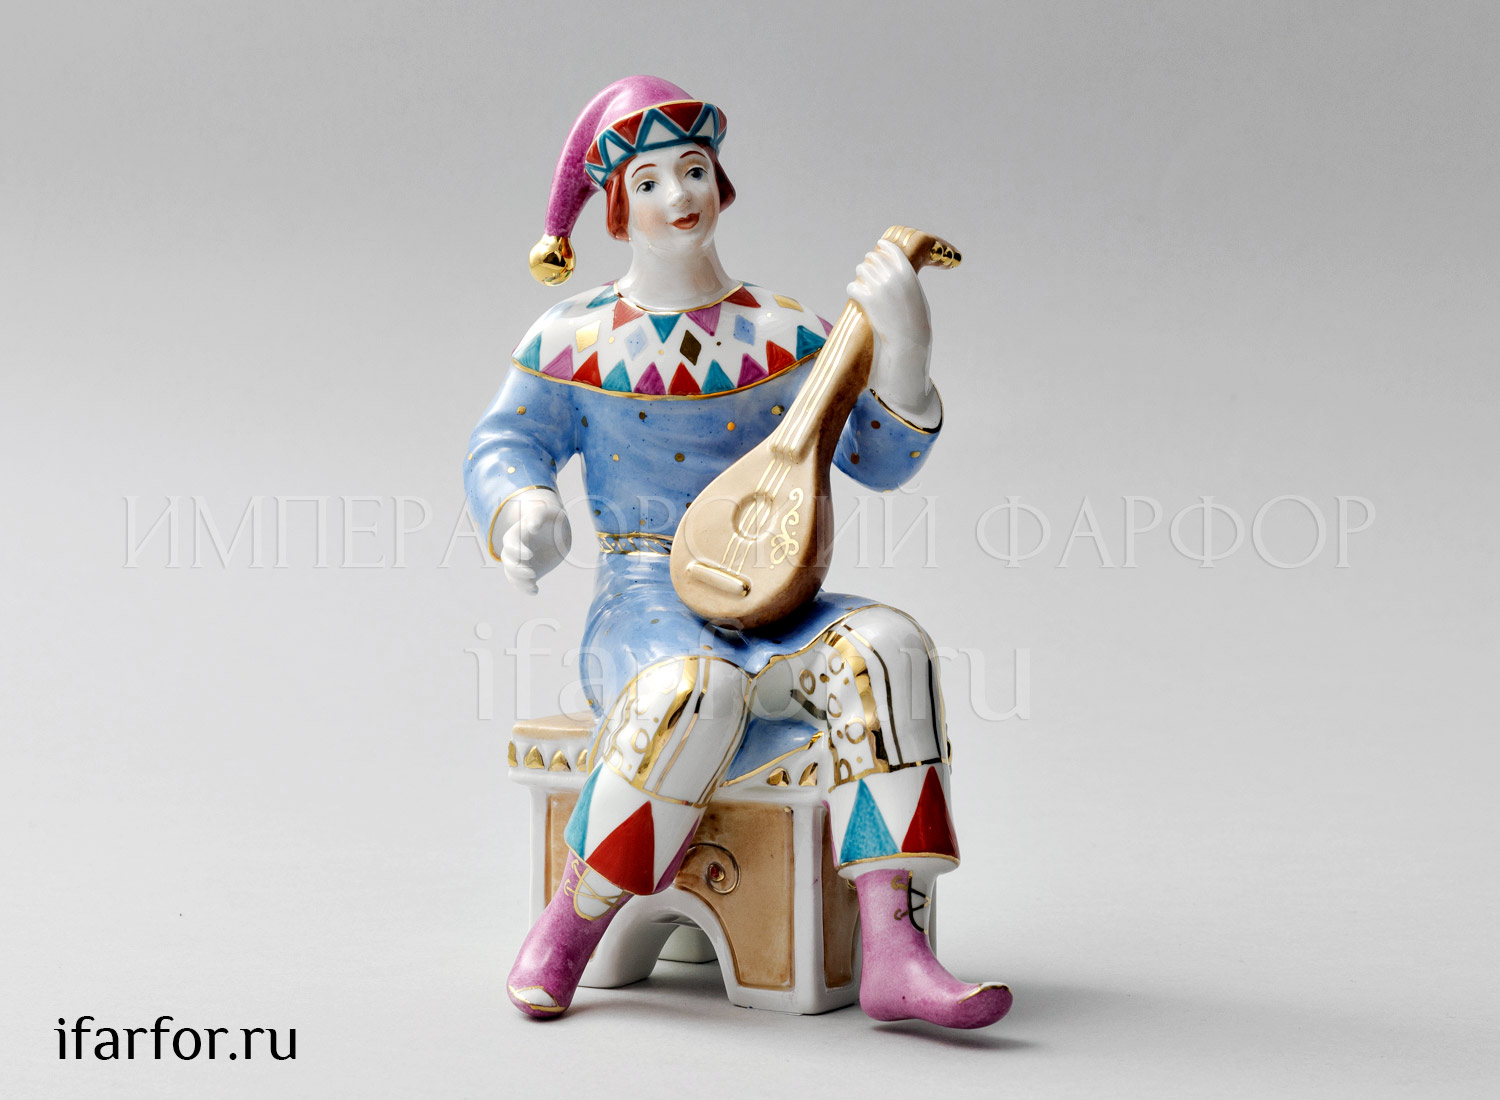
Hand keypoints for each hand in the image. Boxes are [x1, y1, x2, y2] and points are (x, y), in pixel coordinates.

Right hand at [495, 488, 570, 593]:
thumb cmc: (550, 518)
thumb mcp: (547, 513)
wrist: (556, 530)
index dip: (517, 550)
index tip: (531, 555)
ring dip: (520, 582)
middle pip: (508, 562)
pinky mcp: (528, 570)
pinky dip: (525, 588)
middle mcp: (515, 549)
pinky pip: (520, 582)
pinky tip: (535, 591)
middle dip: (517, 570)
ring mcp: (520, 561)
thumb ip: (538, 517)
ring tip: (533, 586)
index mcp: (516, 534)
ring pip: (512, 574)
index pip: (510, 543)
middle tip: (532, 574)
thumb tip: (532, 527)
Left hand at [847, 239, 936, 420]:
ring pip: (861, 269)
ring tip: (862, 288)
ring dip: (860, 276)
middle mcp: (894, 277)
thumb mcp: (918, 299)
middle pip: (873, 258)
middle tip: (868, 275)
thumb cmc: (916, 326)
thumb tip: (898, 272)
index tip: (877, 249)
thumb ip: (908, 282)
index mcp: (909, 274)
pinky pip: (853, 286)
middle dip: (869, 265)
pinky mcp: (867, 299)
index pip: (891, 250)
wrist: (909, 345)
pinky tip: (856, 297)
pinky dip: (853, 290)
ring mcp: (880, 287)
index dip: (882, 249)